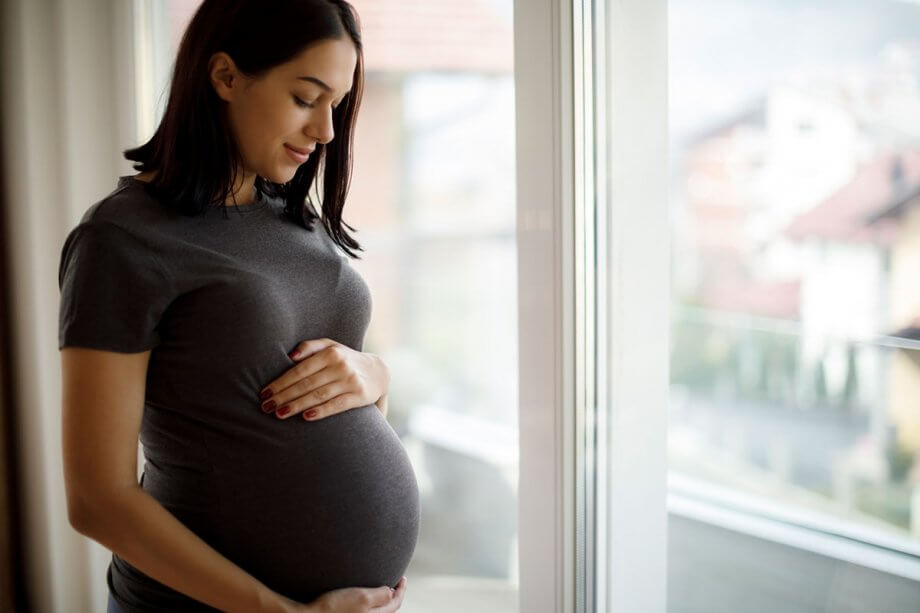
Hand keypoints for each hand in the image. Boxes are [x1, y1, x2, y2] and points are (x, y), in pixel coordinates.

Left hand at [258, 338, 389, 421]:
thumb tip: (290, 356)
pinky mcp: (359, 396)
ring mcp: (350, 380)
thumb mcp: (331, 346)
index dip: (280, 382)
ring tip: (279, 414)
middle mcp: (340, 365)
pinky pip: (337, 405)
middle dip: (283, 396)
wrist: (379, 372)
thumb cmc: (346, 359)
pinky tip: (306, 417)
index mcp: (330, 352)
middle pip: (306, 384)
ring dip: (296, 406)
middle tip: (265, 407)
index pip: (300, 370)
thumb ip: (310, 347)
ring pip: (318, 395)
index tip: (264, 394)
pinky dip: (321, 411)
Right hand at [271, 577, 407, 612]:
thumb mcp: (362, 598)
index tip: (402, 577)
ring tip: (379, 585)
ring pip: (375, 609)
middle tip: (394, 580)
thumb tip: (392, 592)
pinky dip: (368, 601)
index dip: (401, 589)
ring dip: (380, 598)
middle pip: (387, 608)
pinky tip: (360, 592)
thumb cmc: (334, 608)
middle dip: (392, 594)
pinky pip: (363, 609)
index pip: (395, 603)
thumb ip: (380, 595)